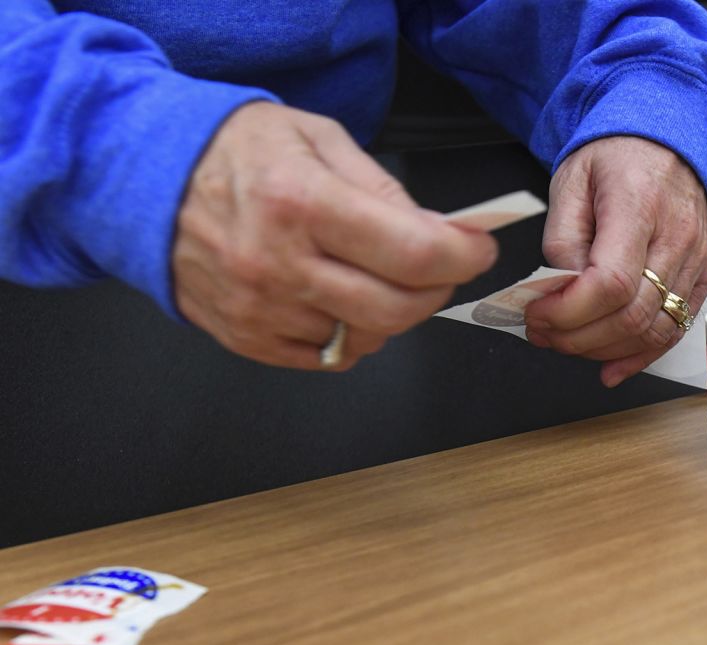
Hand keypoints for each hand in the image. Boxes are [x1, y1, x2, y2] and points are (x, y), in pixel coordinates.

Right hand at [173, 101, 498, 369]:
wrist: (144, 178)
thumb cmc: (235, 151)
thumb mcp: (319, 139)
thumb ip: (386, 190)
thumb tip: (443, 234)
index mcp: (301, 203)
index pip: (415, 253)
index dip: (464, 256)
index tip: (476, 248)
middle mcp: (278, 264)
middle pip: (399, 310)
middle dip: (436, 289)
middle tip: (437, 265)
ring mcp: (261, 310)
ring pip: (369, 339)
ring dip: (391, 312)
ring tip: (372, 273)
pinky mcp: (248, 340)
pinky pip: (330, 357)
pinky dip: (350, 333)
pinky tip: (336, 297)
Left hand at [527, 136, 706, 386]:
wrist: (668, 137)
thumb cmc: (616, 157)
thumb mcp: (570, 183)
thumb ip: (561, 240)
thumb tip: (556, 293)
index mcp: (639, 204)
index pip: (610, 283)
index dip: (569, 312)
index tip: (537, 314)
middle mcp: (676, 236)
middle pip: (631, 315)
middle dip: (578, 337)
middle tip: (543, 333)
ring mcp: (696, 259)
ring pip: (653, 331)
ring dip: (604, 350)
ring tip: (567, 343)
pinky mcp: (705, 274)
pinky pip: (675, 329)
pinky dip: (639, 356)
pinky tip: (610, 366)